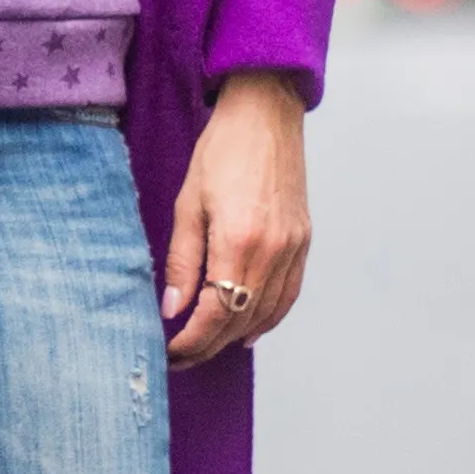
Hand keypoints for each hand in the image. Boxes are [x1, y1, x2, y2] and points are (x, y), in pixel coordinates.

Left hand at [163, 72, 313, 363]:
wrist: (265, 115)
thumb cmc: (222, 151)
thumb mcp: (188, 204)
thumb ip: (182, 261)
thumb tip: (173, 308)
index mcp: (239, 242)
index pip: (215, 313)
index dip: (191, 341)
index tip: (170, 353)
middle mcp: (272, 251)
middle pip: (241, 320)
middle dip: (208, 345)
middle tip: (181, 357)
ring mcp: (293, 248)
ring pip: (267, 312)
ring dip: (235, 336)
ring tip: (207, 348)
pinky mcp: (304, 241)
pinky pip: (289, 294)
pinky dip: (269, 317)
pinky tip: (247, 328)